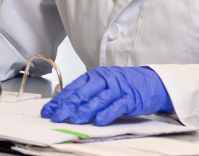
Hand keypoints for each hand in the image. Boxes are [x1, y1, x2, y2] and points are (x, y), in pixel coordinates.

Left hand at [40, 66, 172, 124]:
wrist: (150, 82)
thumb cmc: (123, 85)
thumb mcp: (103, 85)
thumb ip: (87, 94)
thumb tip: (65, 106)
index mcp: (94, 75)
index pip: (73, 88)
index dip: (59, 100)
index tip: (48, 111)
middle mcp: (104, 80)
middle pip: (82, 94)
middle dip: (67, 107)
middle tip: (56, 117)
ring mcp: (117, 89)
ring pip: (97, 100)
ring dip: (84, 111)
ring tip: (72, 121)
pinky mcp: (129, 98)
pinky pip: (116, 106)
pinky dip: (106, 114)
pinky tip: (98, 122)